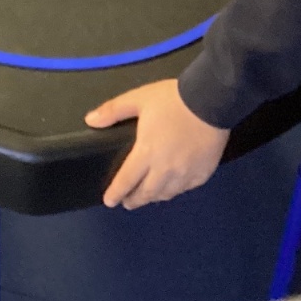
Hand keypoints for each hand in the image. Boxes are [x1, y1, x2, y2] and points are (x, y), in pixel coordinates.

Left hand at [86, 80, 229, 208]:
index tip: (109, 201)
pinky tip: (171, 187)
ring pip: (166, 194)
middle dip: (134, 200)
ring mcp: (185, 174)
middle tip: (127, 202)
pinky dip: (174, 191)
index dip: (116, 193)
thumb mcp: (138, 98)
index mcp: (146, 153)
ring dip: (153, 197)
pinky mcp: (202, 174)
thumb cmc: (173, 100)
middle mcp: (164, 169)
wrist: (211, 100)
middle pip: (146, 193)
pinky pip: (184, 189)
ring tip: (147, 196)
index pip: (126, 180)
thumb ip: (113, 111)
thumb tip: (90, 120)